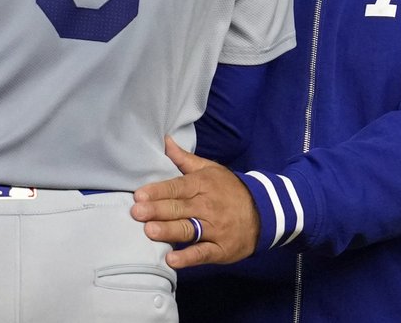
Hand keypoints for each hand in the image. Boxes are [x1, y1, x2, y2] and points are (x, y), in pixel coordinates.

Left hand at [131, 136, 259, 269]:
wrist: (264, 212)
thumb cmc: (229, 189)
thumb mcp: (210, 169)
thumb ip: (185, 159)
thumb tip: (165, 141)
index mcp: (203, 185)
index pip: (178, 187)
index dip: (158, 191)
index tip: (139, 195)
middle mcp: (207, 206)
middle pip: (180, 208)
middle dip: (158, 210)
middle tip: (137, 212)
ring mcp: (215, 228)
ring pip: (189, 229)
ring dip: (169, 231)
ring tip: (150, 231)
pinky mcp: (220, 249)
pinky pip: (203, 253)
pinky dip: (188, 257)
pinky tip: (172, 260)